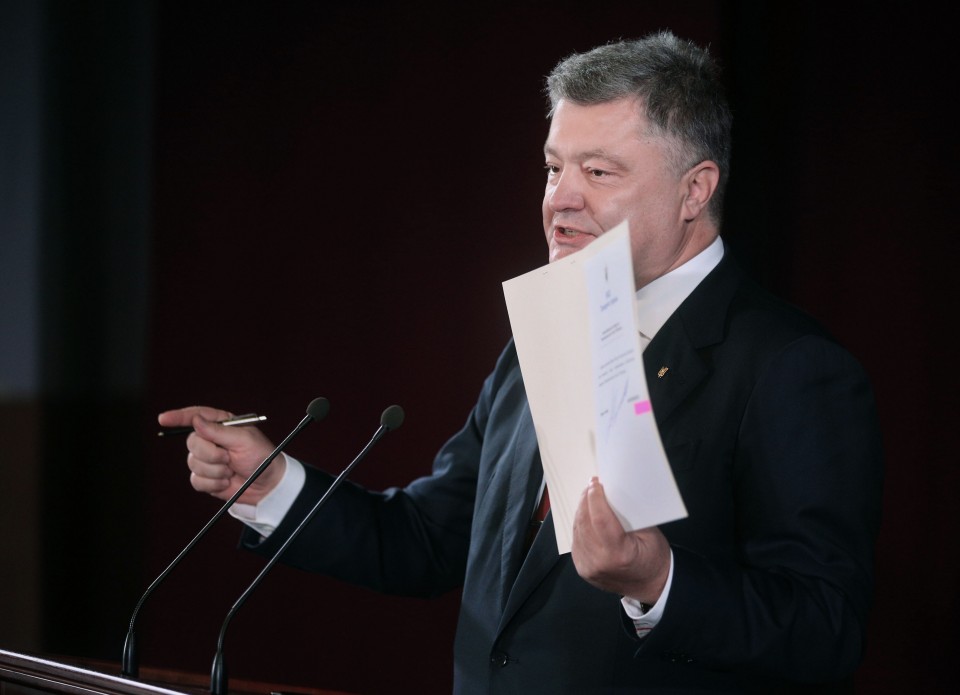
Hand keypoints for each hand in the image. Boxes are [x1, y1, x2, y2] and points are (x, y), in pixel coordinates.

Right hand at [158, 405, 281, 504]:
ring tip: (231, 471)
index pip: (196, 416)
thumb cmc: (262, 457)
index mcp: (222, 425)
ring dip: (215, 470)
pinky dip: (212, 483)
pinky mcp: (206, 477)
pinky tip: (226, 482)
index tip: (163, 419)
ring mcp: (207, 459)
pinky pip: (196, 480)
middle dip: (210, 454)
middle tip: (228, 459)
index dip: (178, 417)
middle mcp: (211, 440)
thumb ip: (219, 431)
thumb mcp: (244, 440)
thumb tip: (195, 421)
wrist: (267, 485)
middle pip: (192, 442)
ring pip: (193, 463)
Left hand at [571, 477, 671, 604]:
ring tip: (588, 497)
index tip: (595, 483)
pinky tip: (586, 515)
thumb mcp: (649, 534)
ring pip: (578, 530)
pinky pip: (577, 540)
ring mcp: (588, 567)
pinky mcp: (582, 568)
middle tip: (591, 486)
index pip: (600, 519)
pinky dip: (580, 525)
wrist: (649, 586)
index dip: (595, 498)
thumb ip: (628, 515)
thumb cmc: (653, 558)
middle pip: (585, 522)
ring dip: (581, 511)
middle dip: (586, 500)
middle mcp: (599, 562)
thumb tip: (611, 494)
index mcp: (619, 554)